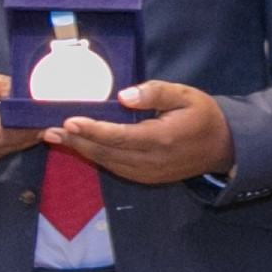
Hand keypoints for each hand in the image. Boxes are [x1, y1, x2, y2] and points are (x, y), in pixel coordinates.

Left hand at [52, 80, 233, 188]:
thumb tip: (123, 96)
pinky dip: (95, 156)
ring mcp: (147, 173)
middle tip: (48, 130)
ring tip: (56, 137)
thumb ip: (155, 93)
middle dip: (76, 141)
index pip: (118, 136)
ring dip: (81, 150)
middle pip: (106, 152)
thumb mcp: (185, 95)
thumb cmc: (204, 116)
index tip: (69, 121)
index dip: (92, 130)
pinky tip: (80, 145)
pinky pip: (115, 167)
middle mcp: (150, 161)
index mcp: (160, 139)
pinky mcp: (145, 177)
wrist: (224, 147)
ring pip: (107, 162)